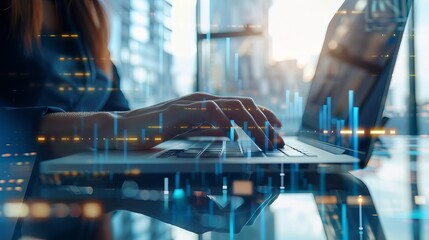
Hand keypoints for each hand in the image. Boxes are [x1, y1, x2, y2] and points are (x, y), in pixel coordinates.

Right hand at [118, 92, 283, 149]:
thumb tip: (231, 134)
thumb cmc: (157, 131)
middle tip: (278, 139)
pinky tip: (231, 134)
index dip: (264, 117)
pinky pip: (203, 112)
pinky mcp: (176, 111)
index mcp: (208, 105)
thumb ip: (208, 128)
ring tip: (264, 138)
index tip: (279, 131)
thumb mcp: (189, 130)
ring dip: (250, 122)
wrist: (125, 130)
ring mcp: (190, 104)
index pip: (243, 106)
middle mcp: (203, 100)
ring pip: (229, 107)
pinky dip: (220, 121)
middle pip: (243, 105)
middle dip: (264, 122)